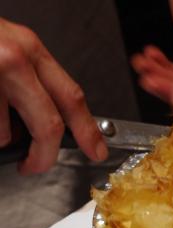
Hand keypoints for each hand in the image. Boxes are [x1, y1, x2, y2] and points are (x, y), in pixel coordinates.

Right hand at [0, 18, 106, 174]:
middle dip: (43, 156)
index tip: (95, 150)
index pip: (71, 97)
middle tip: (34, 165)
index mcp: (29, 50)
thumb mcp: (10, 49)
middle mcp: (12, 60)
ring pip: (4, 134)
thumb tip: (53, 123)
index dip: (87, 130)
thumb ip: (32, 80)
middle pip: (47, 126)